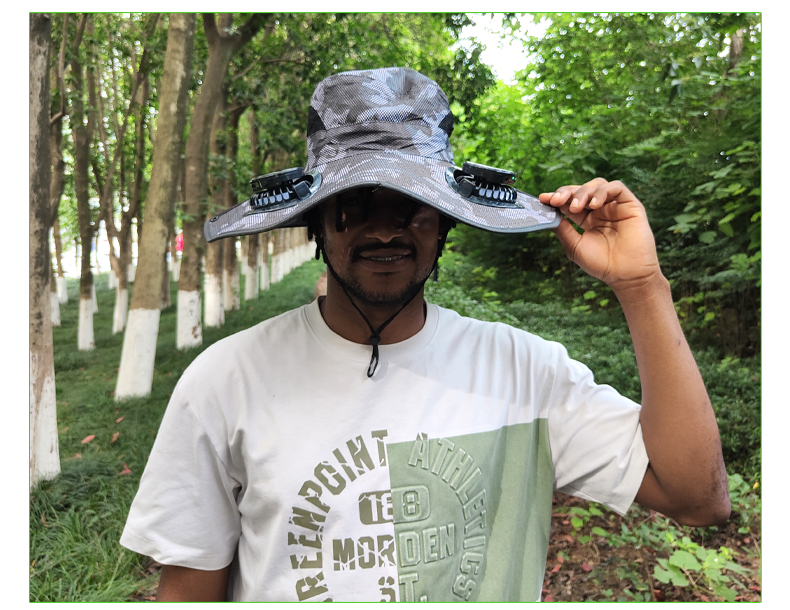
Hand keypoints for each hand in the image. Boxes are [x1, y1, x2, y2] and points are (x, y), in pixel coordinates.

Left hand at [539, 178, 661, 292]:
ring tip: (576, 207)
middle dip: (566, 193)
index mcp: (586, 219)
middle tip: (556, 201)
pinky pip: (616, 188)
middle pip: (581, 190)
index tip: (542, 199)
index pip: (569, 202)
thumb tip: (547, 214)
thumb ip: (562, 229)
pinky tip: (594, 205)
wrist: (626, 276)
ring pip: (597, 185)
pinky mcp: (630, 204)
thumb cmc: (601, 264)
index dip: (556, 198)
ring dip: (583, 192)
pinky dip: (602, 192)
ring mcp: (615, 206)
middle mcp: (600, 210)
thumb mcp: (575, 246)